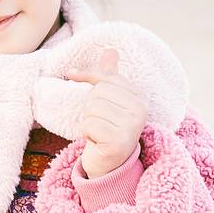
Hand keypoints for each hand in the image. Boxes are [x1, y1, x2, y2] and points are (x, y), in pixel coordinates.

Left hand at [66, 48, 148, 178]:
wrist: (108, 161)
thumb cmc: (106, 126)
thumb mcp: (108, 98)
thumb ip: (109, 75)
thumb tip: (110, 51)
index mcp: (139, 96)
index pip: (105, 77)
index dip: (86, 77)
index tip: (72, 76)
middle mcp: (141, 110)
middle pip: (97, 93)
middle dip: (90, 107)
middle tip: (99, 120)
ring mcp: (132, 127)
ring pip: (92, 109)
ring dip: (88, 121)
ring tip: (99, 130)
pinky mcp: (119, 142)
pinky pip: (89, 125)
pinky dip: (86, 133)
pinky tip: (97, 141)